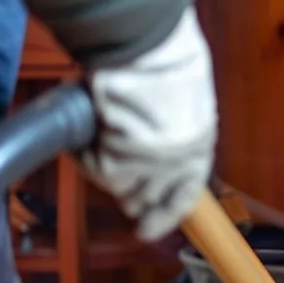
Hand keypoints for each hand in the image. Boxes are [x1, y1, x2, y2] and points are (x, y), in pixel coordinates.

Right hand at [80, 7, 217, 241]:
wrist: (148, 51)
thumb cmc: (166, 58)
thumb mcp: (183, 96)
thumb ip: (171, 123)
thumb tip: (148, 132)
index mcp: (200, 148)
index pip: (184, 196)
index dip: (163, 215)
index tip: (144, 231)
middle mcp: (178, 166)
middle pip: (147, 197)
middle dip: (129, 191)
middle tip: (113, 171)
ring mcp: (150, 169)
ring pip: (119, 186)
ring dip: (104, 166)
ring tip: (96, 138)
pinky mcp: (121, 165)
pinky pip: (95, 169)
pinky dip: (84, 155)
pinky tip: (83, 136)